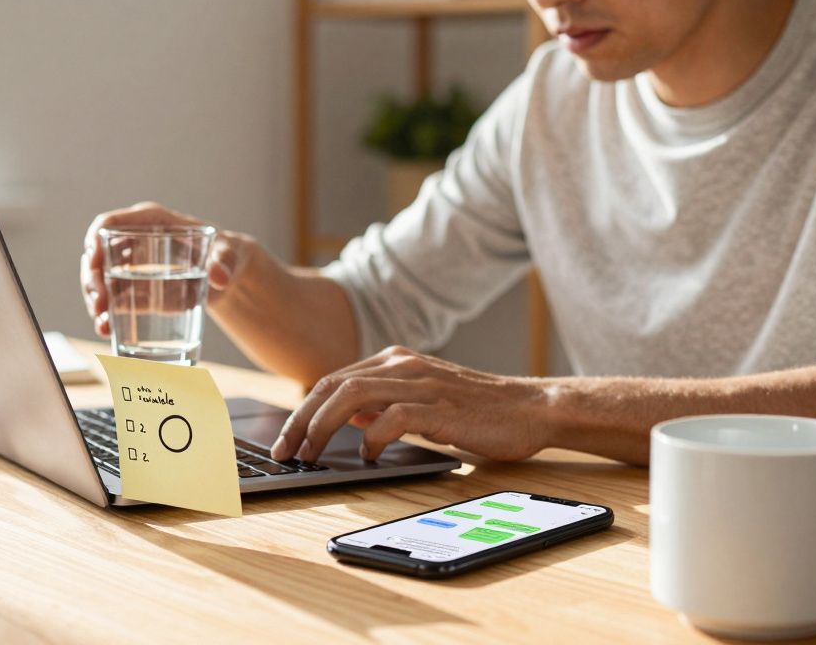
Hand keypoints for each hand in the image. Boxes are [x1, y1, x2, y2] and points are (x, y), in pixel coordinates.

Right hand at [80, 202, 252, 336]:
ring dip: (95, 302)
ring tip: (103, 324)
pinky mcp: (136, 290)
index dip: (94, 239)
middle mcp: (135, 242)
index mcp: (151, 223)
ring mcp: (132, 268)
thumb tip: (219, 277)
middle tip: (100, 304)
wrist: (228, 275)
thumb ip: (225, 262)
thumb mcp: (229, 254)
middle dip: (92, 280)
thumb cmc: (226, 253)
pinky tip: (107, 330)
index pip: (111, 223)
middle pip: (98, 256)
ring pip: (100, 281)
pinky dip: (106, 315)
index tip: (92, 261)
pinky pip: (113, 301)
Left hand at [269, 346, 552, 463]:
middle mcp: (404, 365)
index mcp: (397, 360)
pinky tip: (367, 455)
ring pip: (353, 395)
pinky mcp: (440, 406)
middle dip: (301, 420)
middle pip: (333, 385)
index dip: (303, 410)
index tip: (286, 440)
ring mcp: (422, 383)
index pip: (333, 380)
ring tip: (311, 454)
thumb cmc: (478, 410)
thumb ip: (387, 404)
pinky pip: (393, 417)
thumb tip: (349, 419)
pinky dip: (372, 437)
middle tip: (285, 451)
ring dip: (322, 426)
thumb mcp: (423, 400)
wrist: (531, 408)